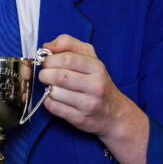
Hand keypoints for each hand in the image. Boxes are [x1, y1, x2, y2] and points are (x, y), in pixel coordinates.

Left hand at [38, 34, 148, 163]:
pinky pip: (55, 109)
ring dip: (48, 90)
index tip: (46, 61)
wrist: (117, 117)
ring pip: (54, 92)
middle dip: (45, 74)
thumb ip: (70, 45)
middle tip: (45, 76)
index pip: (67, 56)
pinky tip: (59, 103)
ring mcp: (88, 104)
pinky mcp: (81, 120)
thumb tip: (47, 43)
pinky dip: (51, 105)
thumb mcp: (91, 58)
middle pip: (57, 74)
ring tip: (54, 89)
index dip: (50, 58)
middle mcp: (96, 85)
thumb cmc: (99, 83)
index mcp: (98, 66)